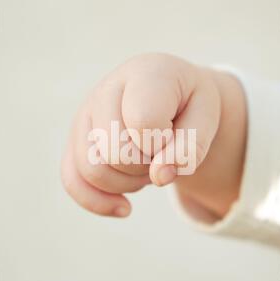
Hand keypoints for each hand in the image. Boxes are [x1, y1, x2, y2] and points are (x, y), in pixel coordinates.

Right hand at [61, 53, 246, 220]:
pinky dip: (99, 203)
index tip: (174, 134)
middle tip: (161, 152)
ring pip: (93, 170)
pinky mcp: (75, 140)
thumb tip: (160, 176)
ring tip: (146, 163)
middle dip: (145, 166)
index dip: (164, 144)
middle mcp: (107, 89)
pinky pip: (72, 181)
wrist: (170, 97)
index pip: (144, 122)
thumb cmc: (188, 106)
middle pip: (115, 151)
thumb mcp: (207, 118)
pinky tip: (125, 207)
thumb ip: (190, 147)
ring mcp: (85, 114)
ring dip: (129, 182)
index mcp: (145, 73)